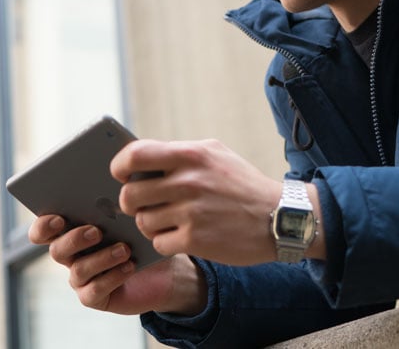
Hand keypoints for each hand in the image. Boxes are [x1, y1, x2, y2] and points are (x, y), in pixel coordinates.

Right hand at [28, 215, 206, 315]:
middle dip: (74, 239)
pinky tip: (130, 266)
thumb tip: (112, 183)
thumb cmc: (143, 234)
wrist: (165, 269)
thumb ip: (115, 200)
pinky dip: (113, 277)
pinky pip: (95, 290)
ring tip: (125, 249)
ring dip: (102, 258)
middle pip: (57, 250)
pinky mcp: (95, 297)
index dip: (43, 226)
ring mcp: (81, 278)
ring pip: (79, 270)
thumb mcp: (132, 215)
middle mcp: (71, 255)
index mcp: (71, 230)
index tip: (59, 218)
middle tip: (96, 231)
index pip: (43, 230)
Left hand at [111, 139, 283, 265]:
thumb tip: (138, 161)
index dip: (119, 167)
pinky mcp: (195, 240)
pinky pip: (158, 243)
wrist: (279, 218)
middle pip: (130, 194)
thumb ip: (179, 154)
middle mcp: (189, 181)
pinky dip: (166, 242)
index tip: (121, 175)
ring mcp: (191, 212)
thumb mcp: (215, 154)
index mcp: (191, 155)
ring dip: (150, 225)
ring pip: (142, 222)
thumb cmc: (242, 185)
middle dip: (132, 203)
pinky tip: (182, 236)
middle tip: (143, 206)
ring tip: (168, 221)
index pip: (135, 155)